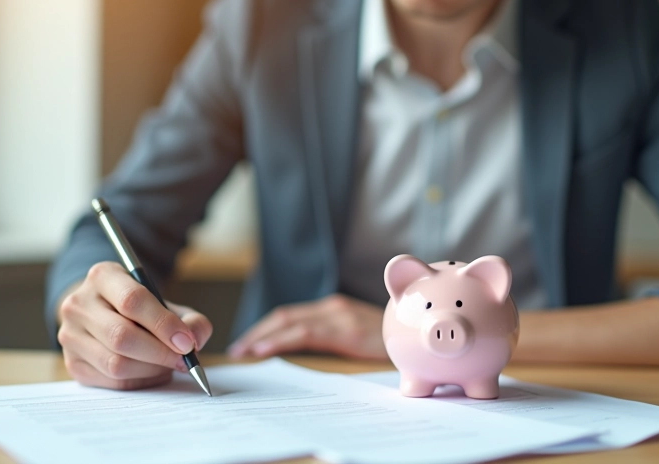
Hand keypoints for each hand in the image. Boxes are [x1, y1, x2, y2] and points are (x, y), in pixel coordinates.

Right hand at [57, 262, 212, 389]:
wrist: (103, 313)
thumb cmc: (139, 309)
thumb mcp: (165, 302)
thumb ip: (189, 319)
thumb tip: (195, 340)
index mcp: (103, 276)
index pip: (132, 300)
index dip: (163, 324)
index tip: (187, 342)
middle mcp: (79, 303)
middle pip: (121, 336)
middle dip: (160, 352)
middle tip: (184, 360)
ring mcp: (70, 335)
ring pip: (115, 363)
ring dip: (151, 369)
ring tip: (168, 365)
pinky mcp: (72, 363)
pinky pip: (111, 381)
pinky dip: (139, 381)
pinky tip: (152, 372)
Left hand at [227, 294, 386, 359]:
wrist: (421, 336)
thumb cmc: (390, 341)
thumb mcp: (358, 335)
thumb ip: (334, 336)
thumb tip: (305, 350)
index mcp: (334, 307)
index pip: (290, 314)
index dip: (265, 327)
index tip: (247, 343)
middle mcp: (333, 307)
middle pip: (284, 315)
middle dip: (257, 332)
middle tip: (237, 349)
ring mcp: (339, 317)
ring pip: (290, 322)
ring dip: (262, 337)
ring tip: (244, 351)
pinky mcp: (346, 331)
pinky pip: (306, 333)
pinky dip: (281, 340)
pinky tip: (264, 350)